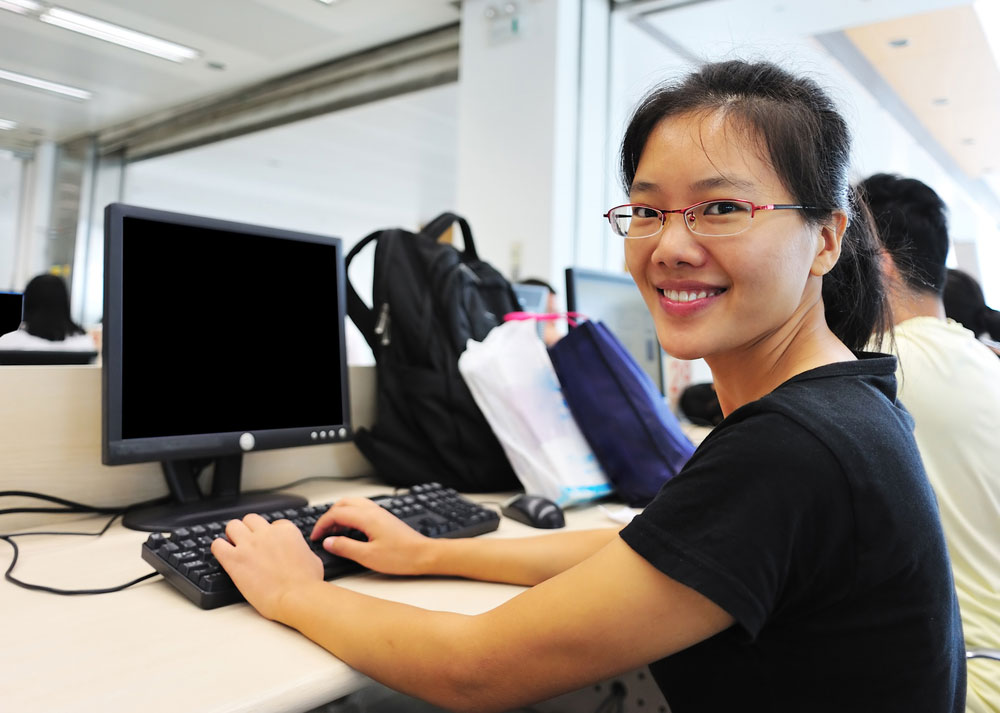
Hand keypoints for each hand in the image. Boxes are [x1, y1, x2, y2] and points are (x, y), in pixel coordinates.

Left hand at [211, 514, 323, 619]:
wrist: (297, 597)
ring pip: (232, 526)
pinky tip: (224, 556)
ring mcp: (249, 545)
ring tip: (234, 547)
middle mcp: (266, 533)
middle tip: (249, 543)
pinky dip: (219, 548)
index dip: (270, 535)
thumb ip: (300, 549)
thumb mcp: (312, 558)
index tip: (269, 545)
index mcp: (286, 531)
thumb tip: (298, 552)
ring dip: (233, 535)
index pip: (273, 524)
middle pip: (250, 519)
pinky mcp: (234, 559)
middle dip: (249, 530)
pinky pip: (217, 545)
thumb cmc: (307, 582)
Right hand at [311, 497, 432, 575]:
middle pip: (343, 504)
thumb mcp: (368, 556)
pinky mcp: (384, 518)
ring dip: (340, 515)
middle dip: (329, 516)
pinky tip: (350, 531)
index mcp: (367, 517)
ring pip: (353, 505)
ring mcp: (380, 513)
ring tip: (334, 533)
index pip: (336, 513)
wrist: (424, 555)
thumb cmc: (401, 556)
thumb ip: (345, 547)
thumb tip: (328, 542)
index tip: (315, 537)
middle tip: (322, 533)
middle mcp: (373, 510)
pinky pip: (362, 510)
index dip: (322, 524)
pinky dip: (350, 516)